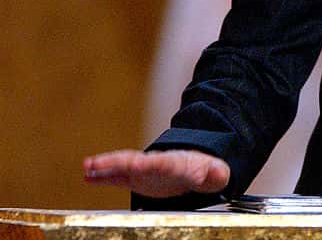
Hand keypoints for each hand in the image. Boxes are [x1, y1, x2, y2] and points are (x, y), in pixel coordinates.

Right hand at [83, 149, 229, 197]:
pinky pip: (117, 175)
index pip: (162, 163)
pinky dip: (103, 175)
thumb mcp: (216, 174)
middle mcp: (155, 163)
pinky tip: (87, 175)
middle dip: (117, 162)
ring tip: (87, 166)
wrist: (195, 165)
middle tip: (98, 163)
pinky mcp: (136, 176)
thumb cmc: (205, 171)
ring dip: (105, 165)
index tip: (138, 165)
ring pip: (122, 164)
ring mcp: (144, 168)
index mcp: (176, 163)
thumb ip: (216, 174)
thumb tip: (217, 174)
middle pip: (135, 161)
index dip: (151, 164)